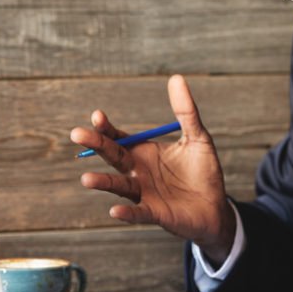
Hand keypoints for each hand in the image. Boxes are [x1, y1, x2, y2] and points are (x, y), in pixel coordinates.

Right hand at [69, 75, 235, 262]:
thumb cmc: (203, 172)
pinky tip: (114, 211)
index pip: (118, 138)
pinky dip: (126, 213)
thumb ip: (186, 112)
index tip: (97, 115)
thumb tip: (176, 78)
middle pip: (112, 157)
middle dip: (96, 145)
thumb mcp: (198, 138)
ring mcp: (143, 194)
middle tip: (76, 134)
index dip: (106, 128)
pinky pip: (138, 213)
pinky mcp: (155, 213)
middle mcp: (137, 172)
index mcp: (143, 152)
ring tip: (86, 179)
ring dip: (103, 182)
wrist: (215, 207)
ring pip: (119, 186)